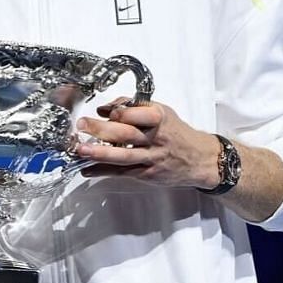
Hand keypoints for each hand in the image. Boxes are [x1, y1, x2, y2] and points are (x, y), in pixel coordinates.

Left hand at [72, 97, 220, 188]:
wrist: (201, 159)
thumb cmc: (177, 133)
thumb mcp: (162, 113)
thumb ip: (133, 108)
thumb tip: (104, 108)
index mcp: (160, 119)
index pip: (136, 114)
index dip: (118, 112)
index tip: (102, 111)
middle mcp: (156, 139)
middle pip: (126, 134)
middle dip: (101, 130)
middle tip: (81, 125)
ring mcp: (152, 158)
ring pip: (123, 156)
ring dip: (99, 154)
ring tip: (81, 150)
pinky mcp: (148, 174)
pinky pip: (122, 172)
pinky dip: (103, 171)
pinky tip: (87, 169)